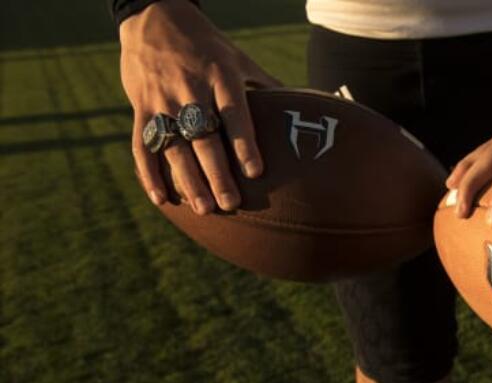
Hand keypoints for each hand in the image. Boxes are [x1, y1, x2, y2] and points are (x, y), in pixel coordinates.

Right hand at [119, 0, 279, 212]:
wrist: (154, 16)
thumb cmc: (207, 45)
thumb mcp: (239, 59)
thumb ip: (268, 85)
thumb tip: (305, 107)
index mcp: (220, 77)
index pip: (234, 115)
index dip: (244, 144)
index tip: (257, 173)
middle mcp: (190, 89)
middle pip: (204, 137)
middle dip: (217, 173)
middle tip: (231, 203)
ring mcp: (162, 99)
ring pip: (173, 146)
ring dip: (188, 180)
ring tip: (204, 209)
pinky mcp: (140, 106)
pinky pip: (142, 144)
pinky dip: (148, 174)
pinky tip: (162, 199)